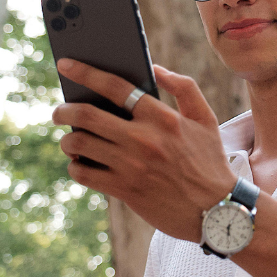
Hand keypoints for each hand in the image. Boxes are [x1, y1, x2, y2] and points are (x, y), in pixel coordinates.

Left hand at [50, 59, 237, 241]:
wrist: (217, 211)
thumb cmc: (210, 162)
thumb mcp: (206, 119)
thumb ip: (184, 88)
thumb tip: (155, 69)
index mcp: (162, 117)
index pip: (115, 87)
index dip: (85, 72)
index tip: (65, 65)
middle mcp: (143, 139)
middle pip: (87, 115)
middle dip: (64, 110)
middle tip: (59, 112)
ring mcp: (131, 166)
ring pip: (80, 144)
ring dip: (68, 140)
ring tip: (70, 140)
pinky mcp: (124, 190)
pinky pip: (84, 174)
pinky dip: (75, 167)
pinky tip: (80, 164)